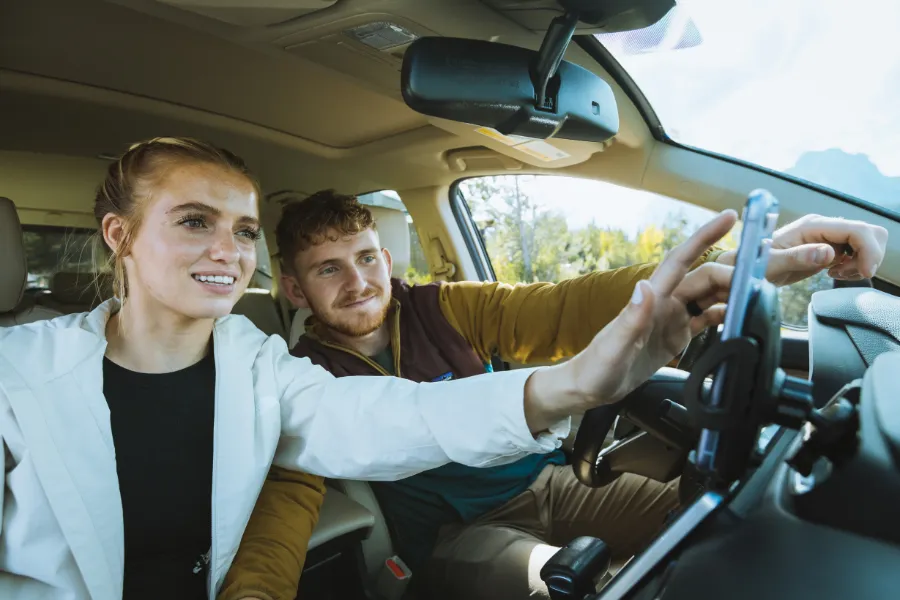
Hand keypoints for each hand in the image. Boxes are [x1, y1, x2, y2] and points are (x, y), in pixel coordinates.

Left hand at [525, 210, 738, 429]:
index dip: (705, 236)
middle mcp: (665, 303)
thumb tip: (645, 286)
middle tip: (760, 282)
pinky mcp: (676, 336)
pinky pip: (706, 319)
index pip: (682, 259)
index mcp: (652, 298)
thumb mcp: (614, 346)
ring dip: (732, 291)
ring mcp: (671, 318)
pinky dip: (725, 314)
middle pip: (705, 278)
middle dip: (733, 274)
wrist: (590, 387)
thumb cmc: (596, 367)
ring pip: (710, 296)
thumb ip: (632, 318)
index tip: (729, 217)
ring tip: (759, 293)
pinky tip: (741, 316)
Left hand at [717, 214, 888, 285]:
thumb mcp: (770, 265)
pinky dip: (854, 264)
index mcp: (812, 226)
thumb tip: (829, 253)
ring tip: (837, 274)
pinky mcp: (828, 247)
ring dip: (862, 260)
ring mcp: (827, 236)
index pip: (856, 229)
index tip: (863, 271)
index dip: (868, 250)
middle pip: (868, 231)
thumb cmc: (751, 264)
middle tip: (847, 274)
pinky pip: (856, 251)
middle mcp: (823, 227)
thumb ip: (798, 257)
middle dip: (869, 254)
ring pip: (866, 241)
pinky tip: (834, 273)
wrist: (744, 267)